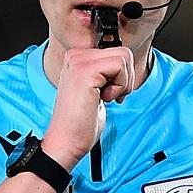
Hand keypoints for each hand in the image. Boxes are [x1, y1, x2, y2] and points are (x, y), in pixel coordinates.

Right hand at [43, 46, 135, 168]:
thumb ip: (106, 74)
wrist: (66, 141)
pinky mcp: (85, 70)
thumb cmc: (81, 123)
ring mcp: (79, 61)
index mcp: (77, 59)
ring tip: (104, 97)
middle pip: (123, 52)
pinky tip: (102, 98)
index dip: (121, 76)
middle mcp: (76, 55)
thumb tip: (126, 66)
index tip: (108, 93)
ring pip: (124, 57)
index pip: (116, 51)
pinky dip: (120, 86)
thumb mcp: (97, 90)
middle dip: (125, 79)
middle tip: (108, 96)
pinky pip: (120, 66)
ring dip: (122, 83)